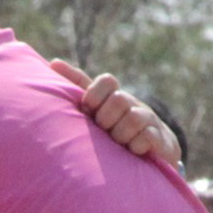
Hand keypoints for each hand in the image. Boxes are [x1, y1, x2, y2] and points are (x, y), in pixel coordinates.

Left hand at [51, 58, 180, 167]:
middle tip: (105, 131)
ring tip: (118, 144)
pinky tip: (132, 151)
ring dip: (120, 135)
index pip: (106, 81)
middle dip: (107, 119)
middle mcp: (131, 104)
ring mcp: (147, 118)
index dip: (96, 93)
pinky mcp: (159, 137)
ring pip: (132, 118)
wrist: (151, 149)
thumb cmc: (114, 128)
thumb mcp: (96, 110)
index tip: (89, 109)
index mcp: (113, 96)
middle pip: (119, 99)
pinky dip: (136, 146)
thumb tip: (53, 62)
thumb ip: (78, 87)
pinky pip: (146, 136)